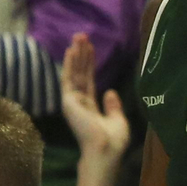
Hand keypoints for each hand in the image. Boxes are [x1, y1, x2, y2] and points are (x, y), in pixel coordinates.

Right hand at [61, 32, 130, 160]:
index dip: (89, 64)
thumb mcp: (117, 119)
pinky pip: (69, 78)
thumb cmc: (113, 140)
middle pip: (80, 73)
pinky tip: (71, 50)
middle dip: (82, 54)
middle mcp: (80, 101)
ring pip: (74, 72)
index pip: (89, 79)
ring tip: (78, 37)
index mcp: (92, 106)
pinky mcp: (69, 101)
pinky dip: (70, 64)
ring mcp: (73, 100)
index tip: (90, 48)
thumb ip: (113, 105)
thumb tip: (110, 91)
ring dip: (76, 54)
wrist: (106, 150)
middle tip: (82, 35)